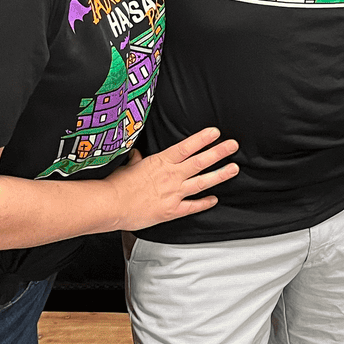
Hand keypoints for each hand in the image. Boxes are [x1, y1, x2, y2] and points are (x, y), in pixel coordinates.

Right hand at [115, 126, 238, 228]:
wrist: (110, 205)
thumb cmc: (117, 185)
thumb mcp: (128, 166)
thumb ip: (137, 160)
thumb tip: (137, 155)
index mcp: (160, 162)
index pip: (186, 147)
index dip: (202, 139)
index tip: (216, 132)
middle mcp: (171, 176)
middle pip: (200, 161)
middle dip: (219, 152)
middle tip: (232, 146)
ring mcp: (173, 193)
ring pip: (202, 182)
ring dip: (219, 175)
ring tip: (233, 169)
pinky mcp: (171, 210)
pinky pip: (192, 206)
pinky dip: (204, 203)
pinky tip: (214, 199)